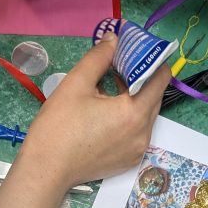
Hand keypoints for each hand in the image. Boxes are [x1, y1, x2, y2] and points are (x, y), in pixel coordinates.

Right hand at [18, 33, 170, 190]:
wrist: (46, 170)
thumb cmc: (59, 126)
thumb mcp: (76, 84)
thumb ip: (99, 57)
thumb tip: (113, 38)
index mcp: (134, 112)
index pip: (161, 78)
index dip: (153, 59)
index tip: (139, 50)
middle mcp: (143, 133)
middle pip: (154, 97)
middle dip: (143, 77)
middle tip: (122, 63)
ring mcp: (137, 149)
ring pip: (146, 115)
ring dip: (135, 97)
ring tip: (112, 84)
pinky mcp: (128, 160)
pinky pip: (137, 132)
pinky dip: (129, 117)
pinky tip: (108, 110)